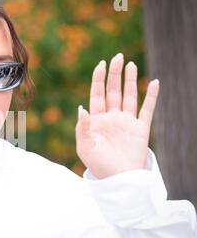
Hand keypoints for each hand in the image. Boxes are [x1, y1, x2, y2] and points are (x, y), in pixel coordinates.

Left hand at [75, 53, 158, 178]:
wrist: (119, 180)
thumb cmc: (98, 165)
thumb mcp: (85, 147)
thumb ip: (83, 128)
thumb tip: (82, 108)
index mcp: (97, 120)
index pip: (97, 95)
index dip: (98, 79)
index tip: (101, 64)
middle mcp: (112, 118)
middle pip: (113, 91)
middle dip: (114, 74)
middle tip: (118, 57)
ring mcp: (127, 122)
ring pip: (129, 96)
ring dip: (130, 81)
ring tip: (130, 64)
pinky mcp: (141, 128)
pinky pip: (147, 109)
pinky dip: (152, 96)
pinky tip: (155, 82)